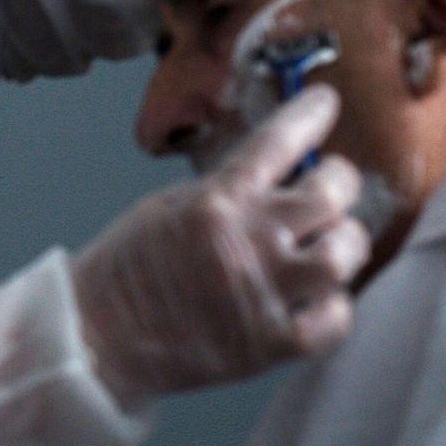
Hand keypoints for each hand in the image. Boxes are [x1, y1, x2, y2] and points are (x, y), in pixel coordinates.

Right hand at [71, 85, 369, 406]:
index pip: (279, 140)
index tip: (325, 103)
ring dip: (345, 243)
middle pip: (330, 195)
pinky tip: (318, 297)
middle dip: (339, 182)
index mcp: (217, 201)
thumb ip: (225, 191)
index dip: (310, 114)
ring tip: (333, 242)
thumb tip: (275, 177)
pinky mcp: (272, 343)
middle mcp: (248, 241)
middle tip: (333, 184)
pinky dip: (334, 305)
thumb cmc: (126, 267)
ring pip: (343, 254)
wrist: (100, 334)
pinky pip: (335, 319)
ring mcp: (264, 293)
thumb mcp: (168, 204)